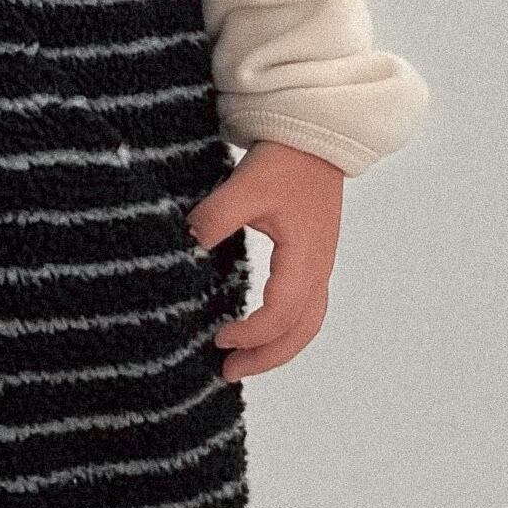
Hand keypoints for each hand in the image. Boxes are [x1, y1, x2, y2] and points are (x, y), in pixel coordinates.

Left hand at [190, 141, 344, 380]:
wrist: (316, 135)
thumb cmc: (285, 160)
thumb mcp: (245, 184)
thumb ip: (215, 217)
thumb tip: (187, 245)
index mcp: (305, 257)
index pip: (282, 314)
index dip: (251, 333)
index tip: (218, 336)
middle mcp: (318, 268)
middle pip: (300, 331)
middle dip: (266, 357)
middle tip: (227, 371)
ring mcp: (320, 264)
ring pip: (308, 323)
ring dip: (277, 348)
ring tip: (241, 361)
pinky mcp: (313, 257)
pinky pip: (306, 307)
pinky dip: (284, 328)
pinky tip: (256, 327)